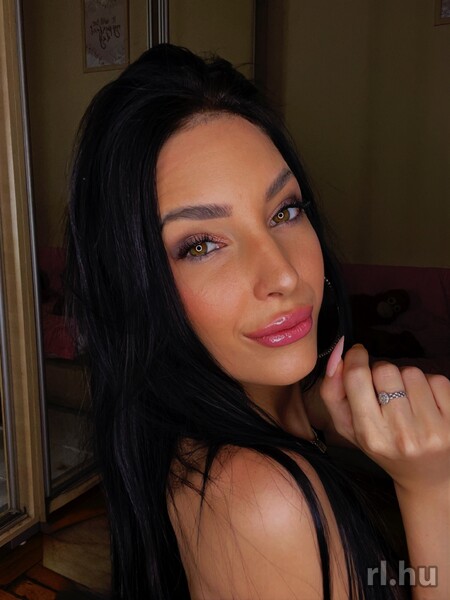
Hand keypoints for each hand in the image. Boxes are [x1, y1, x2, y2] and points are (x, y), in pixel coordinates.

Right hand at [320, 340, 449, 492]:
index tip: (358, 354)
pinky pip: (437, 380)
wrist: (425, 477)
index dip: (356, 358)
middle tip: (384, 389)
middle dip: (382, 372)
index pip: (357, 378)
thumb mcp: (348, 426)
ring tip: (406, 400)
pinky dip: (429, 385)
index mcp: (370, 435)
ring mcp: (432, 430)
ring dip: (406, 379)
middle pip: (385, 370)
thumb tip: (338, 354)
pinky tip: (425, 404)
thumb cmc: (382, 446)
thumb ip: (332, 392)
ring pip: (412, 372)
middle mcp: (401, 435)